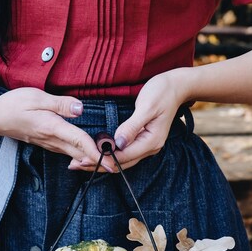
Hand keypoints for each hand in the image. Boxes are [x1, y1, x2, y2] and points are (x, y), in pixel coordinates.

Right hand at [0, 88, 112, 170]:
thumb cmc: (14, 103)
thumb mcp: (36, 97)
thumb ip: (60, 103)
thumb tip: (81, 109)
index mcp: (52, 126)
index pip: (79, 140)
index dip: (96, 151)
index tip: (111, 160)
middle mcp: (51, 139)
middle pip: (80, 153)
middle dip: (99, 161)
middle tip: (118, 166)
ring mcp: (48, 143)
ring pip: (74, 155)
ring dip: (90, 160)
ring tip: (109, 162)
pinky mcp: (46, 143)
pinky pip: (66, 152)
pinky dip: (79, 155)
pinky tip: (87, 156)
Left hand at [68, 71, 187, 171]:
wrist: (176, 86)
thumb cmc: (161, 92)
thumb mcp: (146, 107)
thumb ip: (132, 126)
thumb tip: (117, 143)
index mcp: (151, 141)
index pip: (123, 157)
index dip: (102, 159)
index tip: (83, 159)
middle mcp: (150, 147)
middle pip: (121, 163)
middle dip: (98, 164)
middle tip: (74, 164)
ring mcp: (147, 144)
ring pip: (122, 160)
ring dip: (102, 161)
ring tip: (80, 162)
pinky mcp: (143, 139)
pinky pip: (125, 152)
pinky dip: (110, 154)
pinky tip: (97, 152)